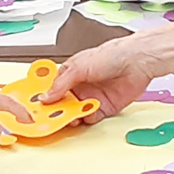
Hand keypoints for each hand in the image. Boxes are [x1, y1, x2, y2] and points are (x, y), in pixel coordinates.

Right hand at [40, 38, 156, 122]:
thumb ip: (61, 83)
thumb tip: (46, 96)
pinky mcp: (104, 107)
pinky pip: (91, 117)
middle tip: (49, 117)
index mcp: (71, 73)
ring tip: (67, 118)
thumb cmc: (112, 54)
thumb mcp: (79, 66)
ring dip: (71, 116)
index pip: (52, 88)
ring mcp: (91, 97)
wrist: (137, 61)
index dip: (44, 97)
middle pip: (62, 103)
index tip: (36, 106)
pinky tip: (86, 115)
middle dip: (56, 110)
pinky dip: (87, 118)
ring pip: (75, 112)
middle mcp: (80, 86)